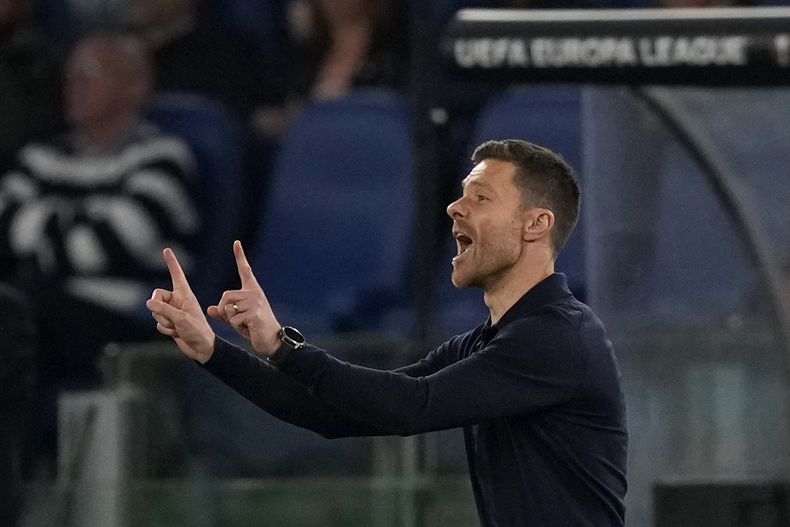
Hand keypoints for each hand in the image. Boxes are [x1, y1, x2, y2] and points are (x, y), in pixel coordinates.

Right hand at [146, 248, 214, 362]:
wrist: (202, 348)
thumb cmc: (197, 331)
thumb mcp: (181, 318)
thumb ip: (164, 309)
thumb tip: (148, 303)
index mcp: (185, 294)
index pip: (177, 275)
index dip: (172, 263)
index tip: (167, 250)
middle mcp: (178, 300)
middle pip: (156, 297)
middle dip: (159, 309)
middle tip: (172, 318)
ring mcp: (173, 311)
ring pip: (155, 312)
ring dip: (164, 322)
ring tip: (178, 327)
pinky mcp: (170, 322)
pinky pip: (158, 323)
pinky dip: (165, 329)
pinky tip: (176, 333)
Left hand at [208, 240, 280, 356]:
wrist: (273, 341)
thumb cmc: (255, 329)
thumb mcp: (238, 319)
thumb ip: (224, 313)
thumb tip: (210, 309)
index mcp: (252, 291)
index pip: (245, 270)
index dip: (240, 256)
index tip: (236, 243)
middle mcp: (254, 293)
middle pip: (225, 296)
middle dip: (224, 310)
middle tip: (237, 321)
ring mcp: (255, 302)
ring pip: (228, 308)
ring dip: (231, 321)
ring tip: (246, 325)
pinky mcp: (254, 313)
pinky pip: (234, 319)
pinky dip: (237, 327)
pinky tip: (249, 328)